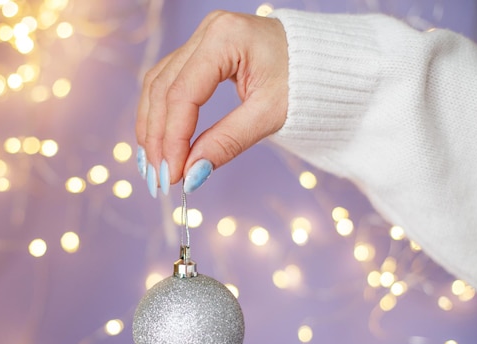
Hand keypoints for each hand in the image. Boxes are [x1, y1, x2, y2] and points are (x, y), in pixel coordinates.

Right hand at [135, 10, 288, 196]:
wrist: (324, 60)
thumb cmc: (306, 81)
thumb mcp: (270, 114)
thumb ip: (227, 142)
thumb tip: (191, 175)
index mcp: (225, 37)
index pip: (182, 94)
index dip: (172, 139)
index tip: (172, 176)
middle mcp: (206, 31)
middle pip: (162, 89)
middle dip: (157, 138)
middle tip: (159, 179)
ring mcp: (200, 39)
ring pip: (157, 86)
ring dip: (152, 128)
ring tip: (153, 166)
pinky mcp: (200, 52)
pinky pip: (167, 83)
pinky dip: (161, 115)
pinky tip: (158, 142)